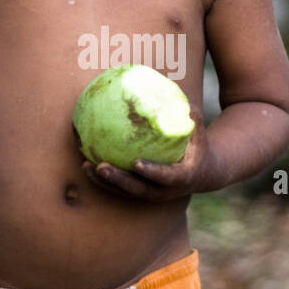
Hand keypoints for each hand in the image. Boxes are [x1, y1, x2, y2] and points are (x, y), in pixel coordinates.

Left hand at [79, 105, 211, 201]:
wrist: (203, 173)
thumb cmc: (198, 146)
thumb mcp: (199, 132)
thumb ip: (190, 117)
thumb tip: (175, 93)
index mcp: (181, 177)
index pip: (165, 176)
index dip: (151, 171)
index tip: (136, 163)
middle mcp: (165, 191)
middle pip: (139, 189)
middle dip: (118, 180)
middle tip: (101, 166)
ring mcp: (152, 194)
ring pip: (125, 192)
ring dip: (105, 182)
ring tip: (86, 166)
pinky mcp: (141, 194)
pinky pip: (119, 189)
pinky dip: (103, 180)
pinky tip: (86, 164)